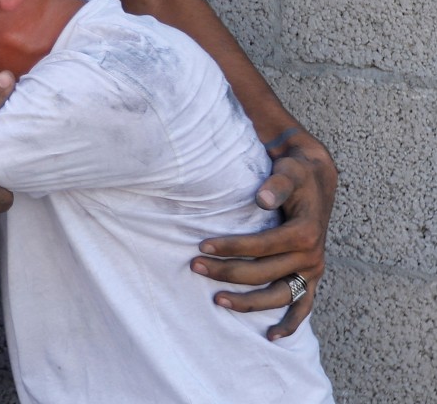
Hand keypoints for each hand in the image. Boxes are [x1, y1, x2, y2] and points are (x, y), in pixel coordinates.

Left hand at [190, 128, 336, 339]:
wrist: (316, 179)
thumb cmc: (297, 174)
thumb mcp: (289, 172)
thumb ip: (277, 185)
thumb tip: (262, 199)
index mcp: (305, 233)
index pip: (262, 246)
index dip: (231, 247)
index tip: (202, 245)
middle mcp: (311, 256)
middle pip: (263, 272)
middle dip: (226, 272)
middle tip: (194, 266)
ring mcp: (312, 271)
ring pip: (278, 295)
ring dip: (248, 302)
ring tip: (217, 300)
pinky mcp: (310, 277)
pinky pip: (303, 306)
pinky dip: (290, 324)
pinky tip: (272, 336)